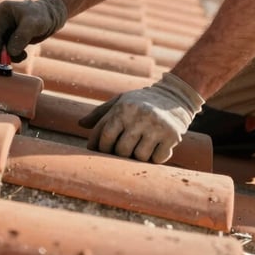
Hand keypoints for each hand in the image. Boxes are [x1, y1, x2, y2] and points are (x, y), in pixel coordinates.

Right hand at [0, 0, 67, 63]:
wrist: (48, 17)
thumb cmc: (42, 18)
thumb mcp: (35, 26)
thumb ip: (22, 37)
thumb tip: (10, 52)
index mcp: (2, 10)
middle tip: (1, 64)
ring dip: (0, 54)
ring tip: (21, 57)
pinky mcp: (0, 33)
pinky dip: (6, 54)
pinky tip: (21, 55)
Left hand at [78, 72, 204, 162]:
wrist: (175, 95)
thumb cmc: (141, 101)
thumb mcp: (121, 101)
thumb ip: (101, 113)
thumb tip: (80, 124)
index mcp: (124, 108)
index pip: (105, 136)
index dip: (100, 148)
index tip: (101, 152)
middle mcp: (140, 116)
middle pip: (121, 150)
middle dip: (120, 154)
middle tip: (124, 151)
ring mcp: (157, 126)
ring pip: (140, 157)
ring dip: (138, 157)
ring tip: (141, 147)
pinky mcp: (172, 135)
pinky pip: (157, 159)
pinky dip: (155, 158)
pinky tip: (156, 148)